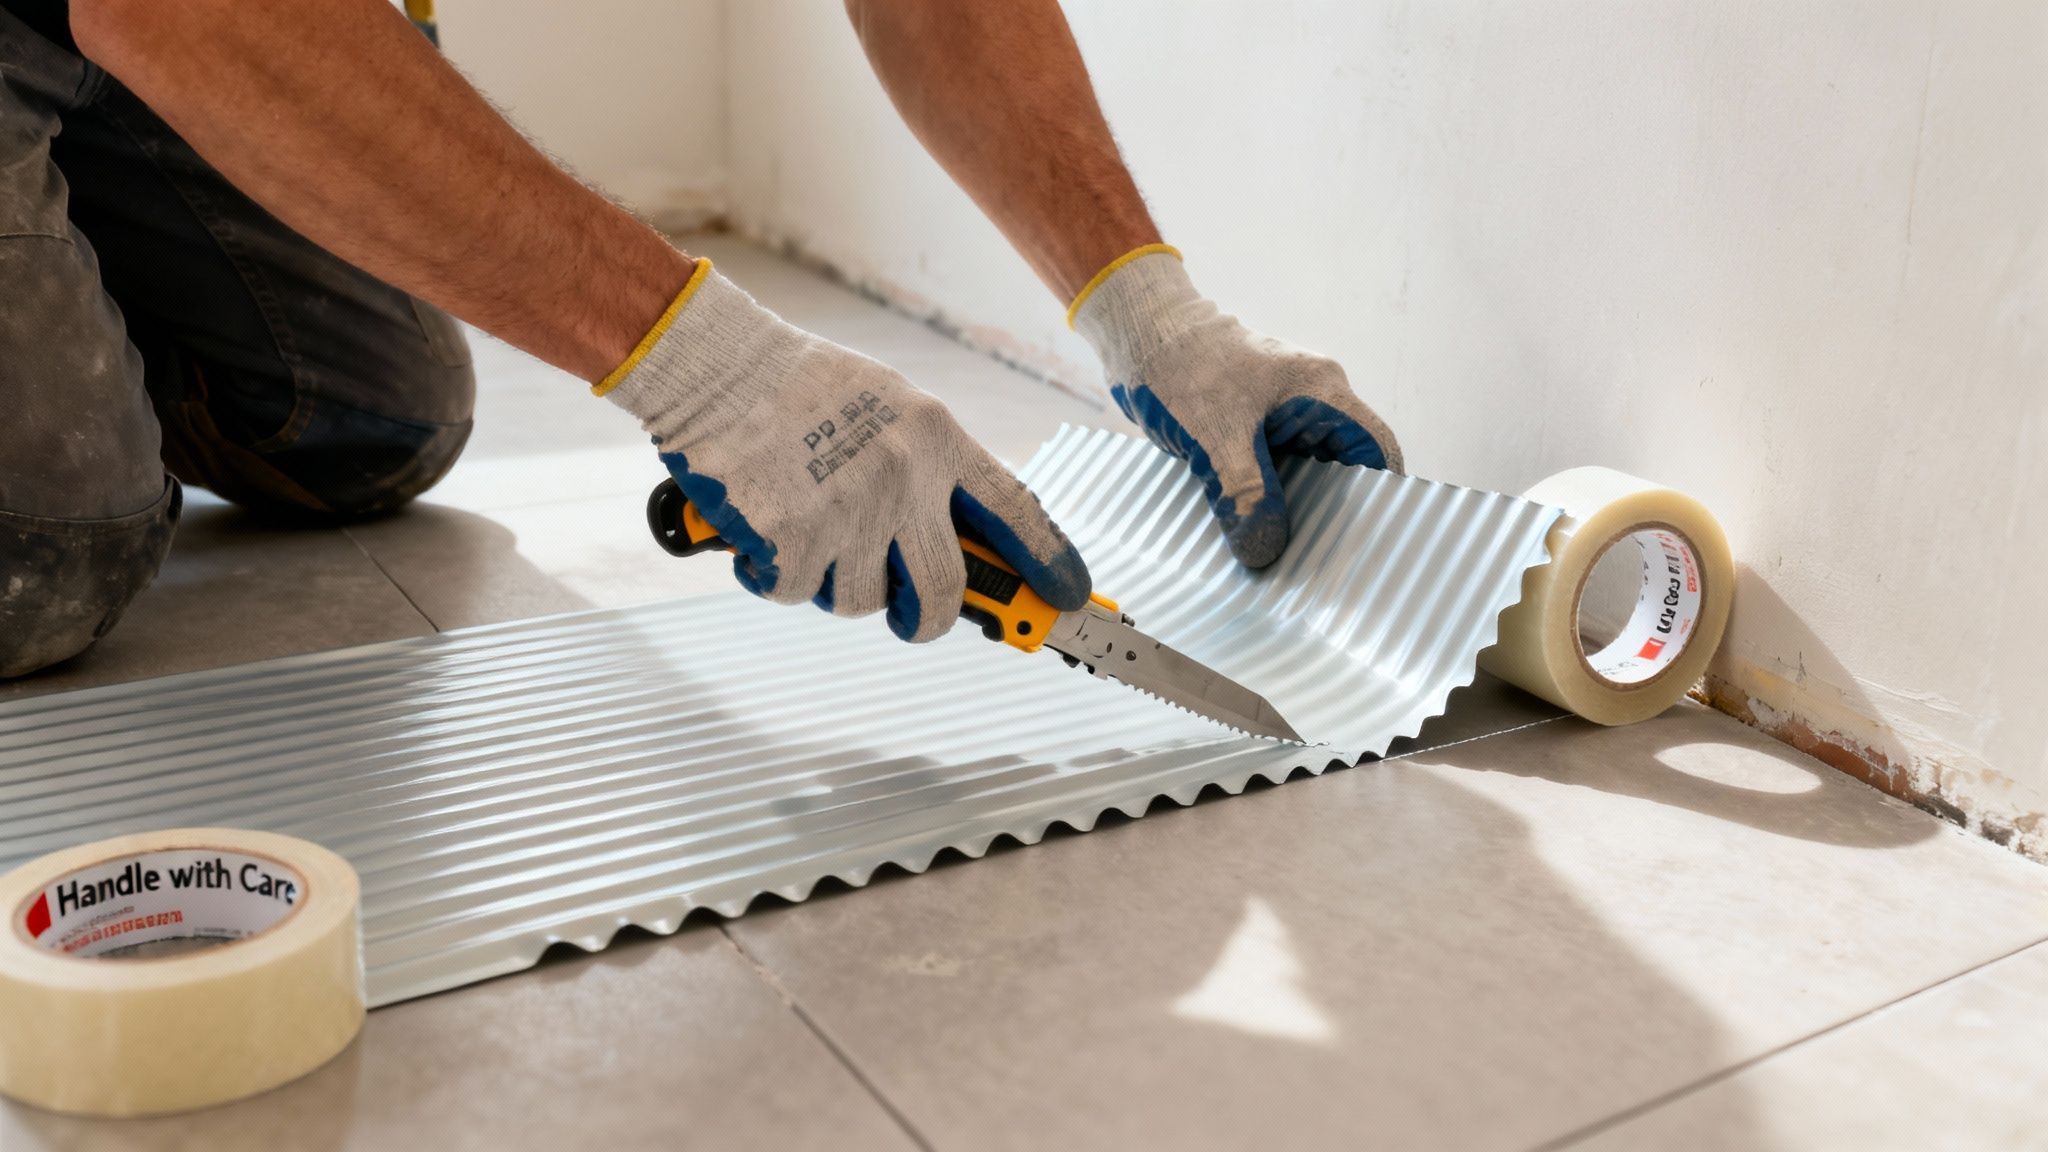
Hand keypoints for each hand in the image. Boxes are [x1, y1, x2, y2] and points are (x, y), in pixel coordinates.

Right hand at [599, 260, 1091, 640]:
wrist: (717, 365)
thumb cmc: (797, 383)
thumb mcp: (889, 404)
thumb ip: (926, 464)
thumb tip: (954, 537)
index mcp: (936, 438)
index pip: (1015, 509)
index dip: (1049, 559)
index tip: (1070, 597)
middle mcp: (904, 478)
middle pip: (945, 590)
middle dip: (930, 621)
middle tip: (913, 619)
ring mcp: (848, 512)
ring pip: (862, 600)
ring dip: (834, 584)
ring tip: (808, 534)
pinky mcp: (791, 539)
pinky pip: (798, 593)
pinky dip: (775, 576)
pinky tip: (762, 534)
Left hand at [1073, 248, 1401, 567]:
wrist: (1139, 334)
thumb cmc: (1182, 366)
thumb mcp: (1216, 437)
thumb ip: (1246, 494)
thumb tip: (1266, 550)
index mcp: (1320, 391)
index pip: (1376, 445)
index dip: (1383, 492)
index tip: (1372, 538)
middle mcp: (1311, 399)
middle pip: (1345, 465)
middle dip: (1336, 511)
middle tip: (1323, 561)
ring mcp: (1282, 411)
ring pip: (1306, 470)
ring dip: (1297, 507)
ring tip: (1287, 555)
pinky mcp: (1254, 424)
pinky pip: (1274, 467)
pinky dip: (1268, 496)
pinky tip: (1252, 528)